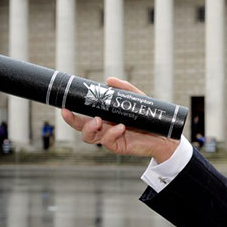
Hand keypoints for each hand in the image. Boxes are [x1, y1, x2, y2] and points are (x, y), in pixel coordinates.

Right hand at [61, 77, 178, 161]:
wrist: (162, 134)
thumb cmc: (147, 116)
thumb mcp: (136, 98)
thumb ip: (124, 89)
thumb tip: (109, 80)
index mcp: (104, 117)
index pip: (82, 116)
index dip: (71, 113)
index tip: (64, 106)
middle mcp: (103, 128)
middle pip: (80, 128)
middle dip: (72, 121)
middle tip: (68, 112)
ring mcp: (109, 138)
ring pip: (88, 137)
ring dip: (89, 128)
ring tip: (99, 120)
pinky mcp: (118, 146)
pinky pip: (107, 142)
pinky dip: (111, 134)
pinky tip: (120, 127)